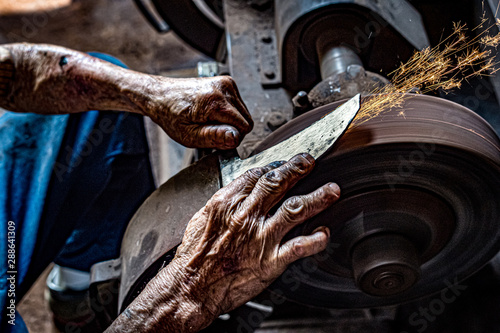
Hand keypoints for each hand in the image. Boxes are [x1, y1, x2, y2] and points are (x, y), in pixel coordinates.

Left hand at [146, 76, 252, 148]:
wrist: (161, 95)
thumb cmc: (170, 115)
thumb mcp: (189, 135)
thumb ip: (214, 137)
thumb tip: (235, 138)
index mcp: (215, 101)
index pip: (244, 127)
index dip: (232, 137)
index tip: (216, 137)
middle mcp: (223, 88)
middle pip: (246, 120)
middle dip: (231, 129)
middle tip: (210, 128)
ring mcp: (226, 82)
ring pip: (244, 113)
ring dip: (229, 120)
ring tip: (209, 119)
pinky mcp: (227, 82)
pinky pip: (238, 105)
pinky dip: (228, 112)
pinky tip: (211, 111)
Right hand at [166, 153, 338, 324]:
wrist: (191, 288)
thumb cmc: (194, 257)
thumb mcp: (202, 218)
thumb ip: (225, 204)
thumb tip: (240, 193)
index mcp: (226, 203)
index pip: (255, 176)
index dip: (273, 167)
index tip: (282, 166)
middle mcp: (245, 216)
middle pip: (277, 184)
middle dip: (297, 169)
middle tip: (309, 162)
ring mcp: (260, 238)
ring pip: (295, 209)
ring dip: (317, 197)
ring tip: (332, 190)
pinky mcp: (270, 261)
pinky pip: (299, 247)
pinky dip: (316, 239)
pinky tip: (324, 233)